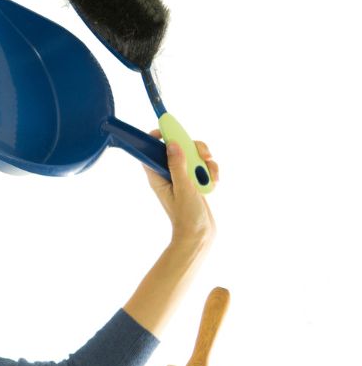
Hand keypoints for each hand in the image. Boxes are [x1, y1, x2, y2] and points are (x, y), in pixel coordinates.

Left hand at [144, 129, 218, 244]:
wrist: (200, 235)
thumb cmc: (187, 216)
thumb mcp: (183, 189)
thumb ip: (177, 166)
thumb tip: (171, 144)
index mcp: (158, 176)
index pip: (151, 151)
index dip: (157, 137)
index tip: (168, 130)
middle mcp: (169, 174)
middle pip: (178, 147)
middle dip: (194, 148)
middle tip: (205, 156)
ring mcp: (183, 177)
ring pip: (194, 156)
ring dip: (206, 162)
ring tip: (211, 176)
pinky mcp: (195, 181)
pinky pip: (204, 167)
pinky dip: (211, 172)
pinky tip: (213, 183)